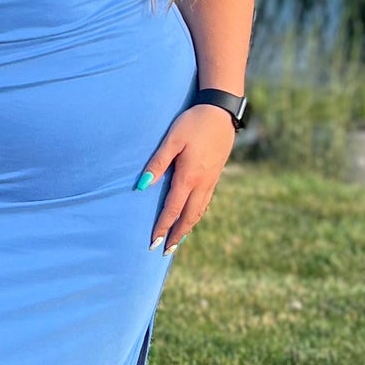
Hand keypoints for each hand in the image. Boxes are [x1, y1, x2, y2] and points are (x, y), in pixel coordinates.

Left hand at [140, 103, 235, 252]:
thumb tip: (142, 185)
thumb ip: (158, 162)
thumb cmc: (193, 122)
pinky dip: (196, 215)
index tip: (154, 241)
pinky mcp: (216, 175)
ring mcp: (211, 180)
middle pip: (189, 216)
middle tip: (166, 251)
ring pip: (199, 211)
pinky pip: (205, 202)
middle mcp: (202, 183)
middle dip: (177, 235)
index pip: (173, 209)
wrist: (222, 113)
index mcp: (189, 176)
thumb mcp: (172, 139)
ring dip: (187, 228)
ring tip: (178, 241)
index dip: (163, 226)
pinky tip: (192, 217)